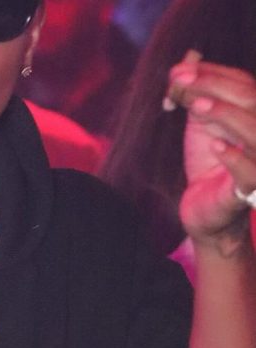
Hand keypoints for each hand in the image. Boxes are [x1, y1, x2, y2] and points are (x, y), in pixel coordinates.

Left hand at [166, 51, 255, 254]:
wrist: (203, 209)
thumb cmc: (207, 164)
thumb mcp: (200, 125)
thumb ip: (194, 95)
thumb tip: (185, 61)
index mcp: (255, 115)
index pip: (243, 84)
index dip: (212, 74)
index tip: (178, 70)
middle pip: (251, 100)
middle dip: (214, 86)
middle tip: (178, 80)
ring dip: (228, 115)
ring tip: (197, 105)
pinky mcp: (247, 191)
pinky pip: (251, 174)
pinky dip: (235, 158)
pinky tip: (216, 146)